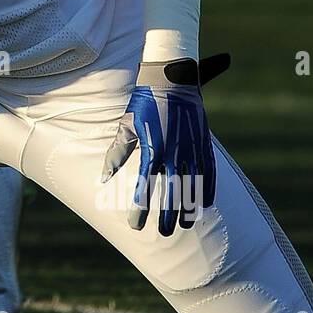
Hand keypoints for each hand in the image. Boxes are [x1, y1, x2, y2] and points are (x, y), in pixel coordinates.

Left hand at [100, 53, 229, 235]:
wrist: (172, 79)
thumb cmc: (144, 102)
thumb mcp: (127, 125)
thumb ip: (116, 153)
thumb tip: (104, 177)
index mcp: (152, 148)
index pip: (144, 186)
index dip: (139, 208)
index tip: (134, 225)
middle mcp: (173, 152)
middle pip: (171, 192)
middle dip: (166, 215)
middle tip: (161, 233)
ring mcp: (192, 148)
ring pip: (193, 186)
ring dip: (189, 207)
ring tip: (184, 224)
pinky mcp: (204, 143)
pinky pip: (209, 171)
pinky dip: (208, 188)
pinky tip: (205, 204)